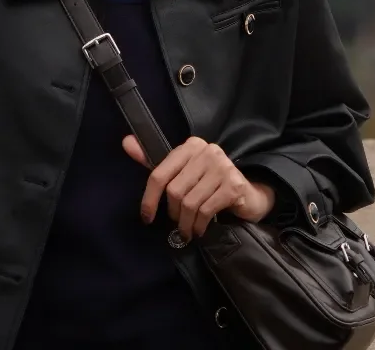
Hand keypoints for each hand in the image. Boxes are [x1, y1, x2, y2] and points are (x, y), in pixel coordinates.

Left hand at [121, 135, 275, 241]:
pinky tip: (200, 229)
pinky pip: (206, 210)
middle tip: (178, 224)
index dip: (149, 199)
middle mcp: (207, 151)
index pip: (160, 174)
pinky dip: (199, 225)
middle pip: (174, 191)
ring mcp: (222, 167)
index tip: (147, 218)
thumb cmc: (209, 184)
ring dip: (186, 223)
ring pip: (190, 203)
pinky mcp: (234, 184)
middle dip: (173, 214)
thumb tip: (126, 142)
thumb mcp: (182, 173)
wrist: (248, 194)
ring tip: (188, 230)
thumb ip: (155, 162)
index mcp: (190, 146)